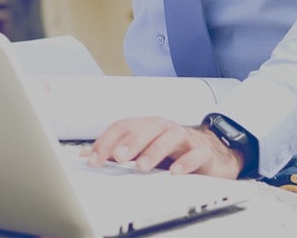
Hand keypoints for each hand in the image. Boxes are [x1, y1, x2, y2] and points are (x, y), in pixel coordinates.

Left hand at [84, 116, 242, 177]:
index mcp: (145, 125)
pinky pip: (196, 154)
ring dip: (154, 151)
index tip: (94, 160)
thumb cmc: (171, 149)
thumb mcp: (142, 148)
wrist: (209, 151)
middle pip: (145, 128)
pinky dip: (185, 162)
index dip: (106, 142)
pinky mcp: (202, 151)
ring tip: (141, 167)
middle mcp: (163, 127)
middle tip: (118, 157)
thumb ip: (116, 150)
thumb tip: (87, 155)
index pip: (122, 127)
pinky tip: (175, 172)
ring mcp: (184, 137)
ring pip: (169, 137)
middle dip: (130, 142)